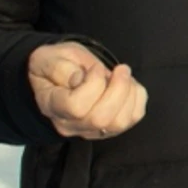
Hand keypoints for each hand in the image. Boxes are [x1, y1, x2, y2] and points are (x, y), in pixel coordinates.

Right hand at [27, 42, 148, 140]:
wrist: (63, 72)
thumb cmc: (56, 63)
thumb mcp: (49, 57)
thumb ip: (60, 68)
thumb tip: (80, 80)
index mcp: (51, 105)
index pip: (75, 107)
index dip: (93, 84)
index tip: (95, 68)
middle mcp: (70, 124)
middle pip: (100, 118)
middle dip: (118, 89)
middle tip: (120, 68)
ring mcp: (91, 130)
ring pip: (119, 122)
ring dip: (129, 94)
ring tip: (123, 75)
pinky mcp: (111, 127)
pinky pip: (133, 118)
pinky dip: (138, 98)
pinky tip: (129, 84)